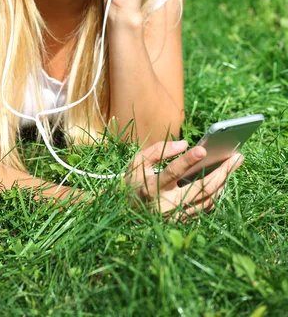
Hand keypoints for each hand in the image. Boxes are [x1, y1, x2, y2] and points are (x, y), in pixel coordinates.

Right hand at [124, 139, 243, 220]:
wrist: (127, 214)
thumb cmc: (133, 182)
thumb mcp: (137, 162)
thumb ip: (159, 150)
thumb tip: (185, 144)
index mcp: (151, 188)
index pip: (172, 172)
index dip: (187, 160)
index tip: (203, 149)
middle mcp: (167, 205)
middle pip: (201, 188)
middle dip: (222, 171)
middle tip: (237, 156)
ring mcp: (177, 216)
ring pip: (208, 198)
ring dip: (223, 181)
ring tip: (234, 164)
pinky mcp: (184, 221)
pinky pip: (206, 206)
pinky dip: (216, 191)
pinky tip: (224, 177)